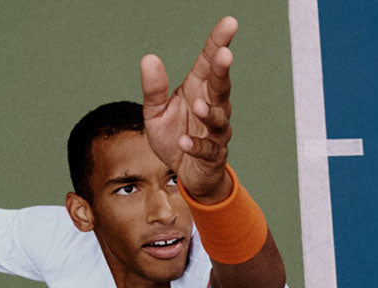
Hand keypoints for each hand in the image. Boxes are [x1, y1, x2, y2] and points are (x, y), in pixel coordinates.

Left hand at [141, 16, 236, 201]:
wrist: (186, 174)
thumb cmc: (174, 138)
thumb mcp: (156, 114)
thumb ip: (154, 90)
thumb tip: (148, 59)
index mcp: (198, 90)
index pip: (209, 63)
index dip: (219, 43)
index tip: (229, 23)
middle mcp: (212, 107)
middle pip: (220, 87)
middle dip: (223, 72)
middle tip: (224, 56)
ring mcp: (215, 132)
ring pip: (218, 119)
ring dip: (210, 113)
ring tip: (199, 106)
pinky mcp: (212, 156)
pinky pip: (207, 150)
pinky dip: (195, 146)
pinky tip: (184, 142)